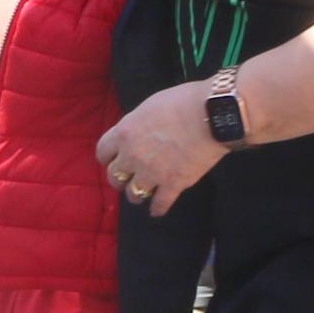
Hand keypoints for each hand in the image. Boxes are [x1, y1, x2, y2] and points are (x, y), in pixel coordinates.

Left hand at [96, 81, 227, 214]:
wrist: (210, 116)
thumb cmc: (183, 102)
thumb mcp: (150, 106)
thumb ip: (137, 123)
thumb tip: (138, 130)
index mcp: (125, 132)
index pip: (102, 152)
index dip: (107, 158)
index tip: (111, 160)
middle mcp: (132, 156)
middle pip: (114, 176)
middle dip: (119, 178)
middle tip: (127, 179)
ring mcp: (151, 173)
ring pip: (133, 194)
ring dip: (136, 195)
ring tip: (142, 195)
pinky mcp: (172, 184)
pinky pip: (160, 204)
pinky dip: (158, 209)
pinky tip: (158, 210)